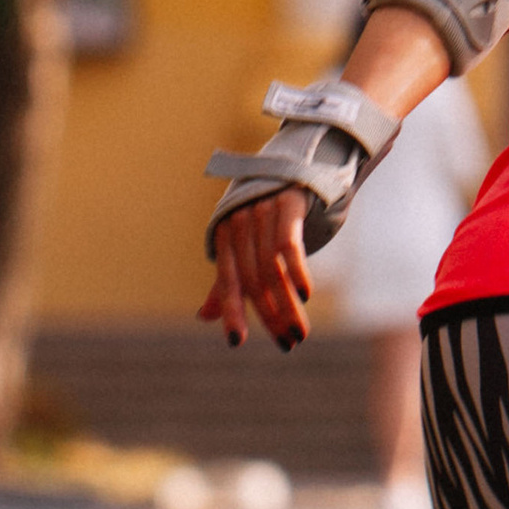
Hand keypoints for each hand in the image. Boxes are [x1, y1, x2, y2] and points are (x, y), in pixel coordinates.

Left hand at [199, 189, 313, 349]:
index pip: (227, 280)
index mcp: (225, 234)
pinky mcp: (288, 202)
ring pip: (272, 268)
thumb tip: (203, 317)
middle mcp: (240, 221)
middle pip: (252, 279)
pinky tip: (305, 295)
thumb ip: (226, 281)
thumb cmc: (269, 214)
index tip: (236, 342)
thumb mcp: (245, 247)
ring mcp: (263, 210)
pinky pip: (288, 244)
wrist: (299, 165)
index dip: (230, 311)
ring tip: (300, 332)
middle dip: (269, 316)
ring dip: (287, 305)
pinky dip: (297, 271)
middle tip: (286, 343)